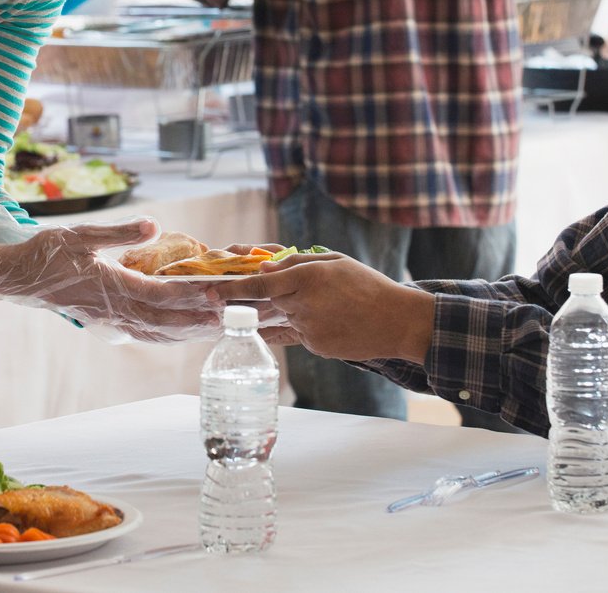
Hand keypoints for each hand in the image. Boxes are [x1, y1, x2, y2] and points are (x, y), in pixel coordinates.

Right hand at [0, 218, 223, 342]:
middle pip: (166, 319)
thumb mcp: (81, 234)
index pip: (160, 293)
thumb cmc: (46, 252)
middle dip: (200, 320)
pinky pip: (145, 334)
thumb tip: (154, 224)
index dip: (190, 296)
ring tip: (218, 329)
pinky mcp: (107, 323)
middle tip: (232, 318)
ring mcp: (111, 320)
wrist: (17, 278)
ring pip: (158, 332)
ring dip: (189, 332)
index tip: (217, 294)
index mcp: (111, 285)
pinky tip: (185, 333)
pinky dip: (169, 335)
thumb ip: (119, 232)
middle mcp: (115, 309)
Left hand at [216, 252, 436, 362]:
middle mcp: (303, 303)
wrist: (397, 321)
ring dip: (293, 310)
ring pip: (285, 316)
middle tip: (263, 297)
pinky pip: (299, 333)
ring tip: (328, 306)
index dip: (230, 289)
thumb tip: (264, 268)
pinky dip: (308, 325)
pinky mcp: (314, 345)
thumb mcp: (335, 262)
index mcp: (307, 276)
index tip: (210, 292)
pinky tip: (333, 320)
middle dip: (260, 300)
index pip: (258, 284)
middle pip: (268, 301)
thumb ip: (297, 262)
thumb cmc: (368, 286)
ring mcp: (308, 328)